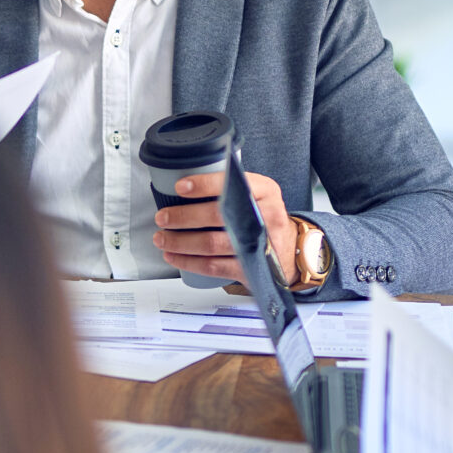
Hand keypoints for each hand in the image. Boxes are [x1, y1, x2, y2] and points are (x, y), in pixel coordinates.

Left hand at [154, 171, 295, 282]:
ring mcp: (259, 244)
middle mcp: (265, 216)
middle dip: (183, 217)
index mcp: (265, 190)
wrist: (289, 249)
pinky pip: (213, 266)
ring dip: (180, 242)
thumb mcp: (258, 193)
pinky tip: (174, 256)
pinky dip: (189, 262)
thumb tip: (185, 184)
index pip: (232, 184)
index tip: (180, 187)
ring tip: (162, 238)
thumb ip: (232, 187)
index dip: (203, 185)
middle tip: (163, 217)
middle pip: (217, 216)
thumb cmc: (264, 217)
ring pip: (211, 244)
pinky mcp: (250, 268)